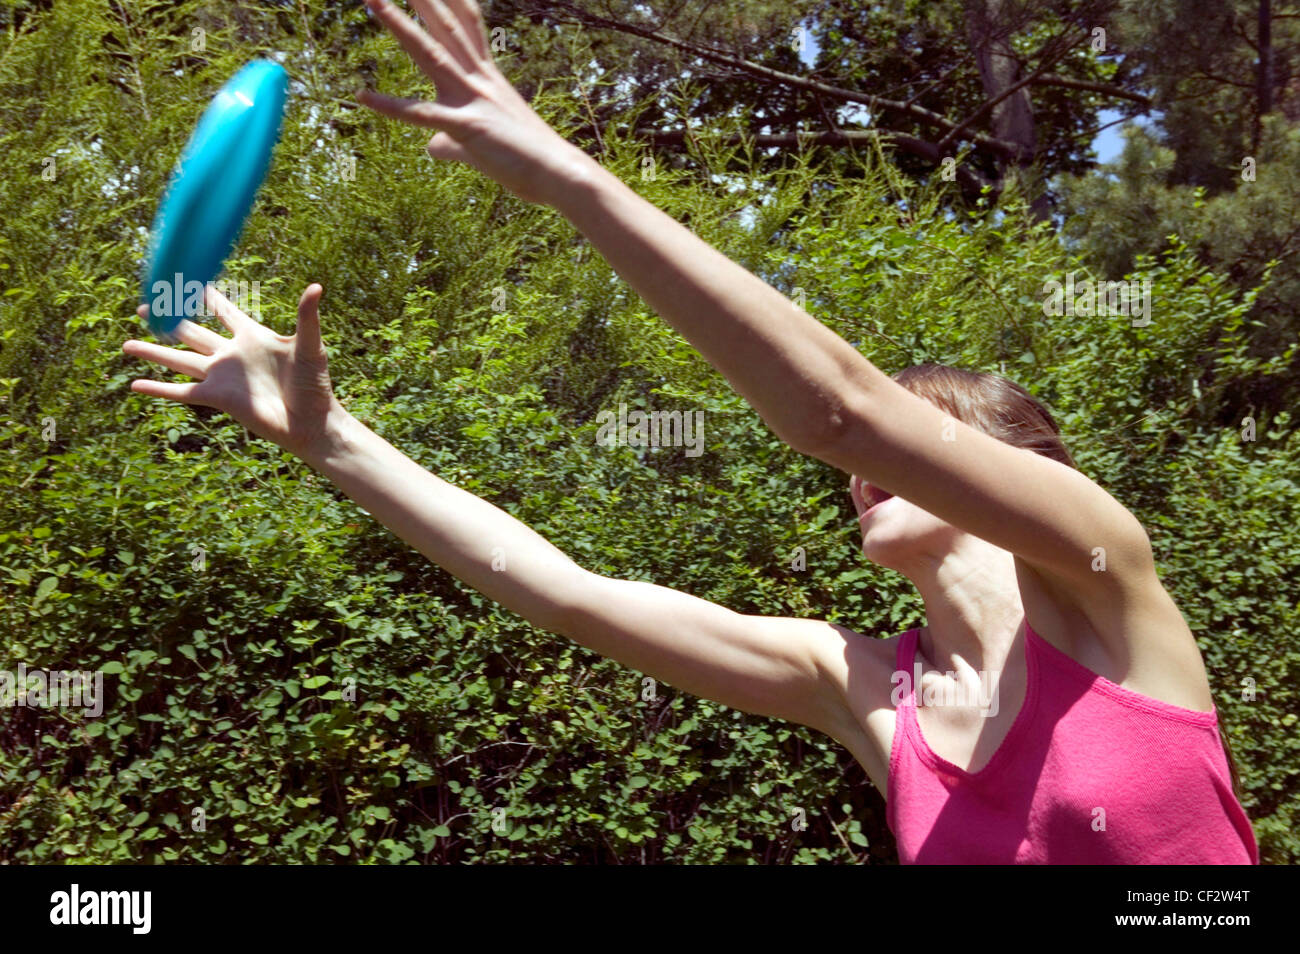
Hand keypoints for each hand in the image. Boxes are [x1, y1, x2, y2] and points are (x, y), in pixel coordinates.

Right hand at [123, 284, 340, 459]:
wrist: (310, 422)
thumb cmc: (314, 385)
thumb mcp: (309, 347)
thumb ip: (306, 317)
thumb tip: (316, 287)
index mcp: (253, 336)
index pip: (224, 310)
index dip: (207, 296)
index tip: (188, 281)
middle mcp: (232, 355)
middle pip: (191, 332)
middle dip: (168, 319)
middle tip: (144, 307)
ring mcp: (222, 377)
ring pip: (179, 359)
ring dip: (153, 351)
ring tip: (125, 344)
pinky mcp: (217, 398)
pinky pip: (181, 392)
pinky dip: (157, 389)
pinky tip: (135, 385)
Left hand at [356, 0, 594, 204]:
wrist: (559, 175)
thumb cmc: (528, 162)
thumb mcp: (482, 147)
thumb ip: (450, 142)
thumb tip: (431, 147)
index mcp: (487, 79)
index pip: (466, 27)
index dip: (448, 0)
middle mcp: (479, 80)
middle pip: (446, 27)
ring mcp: (473, 100)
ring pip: (430, 54)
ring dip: (400, 26)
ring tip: (372, 0)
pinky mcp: (467, 127)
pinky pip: (421, 115)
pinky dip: (390, 106)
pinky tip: (361, 96)